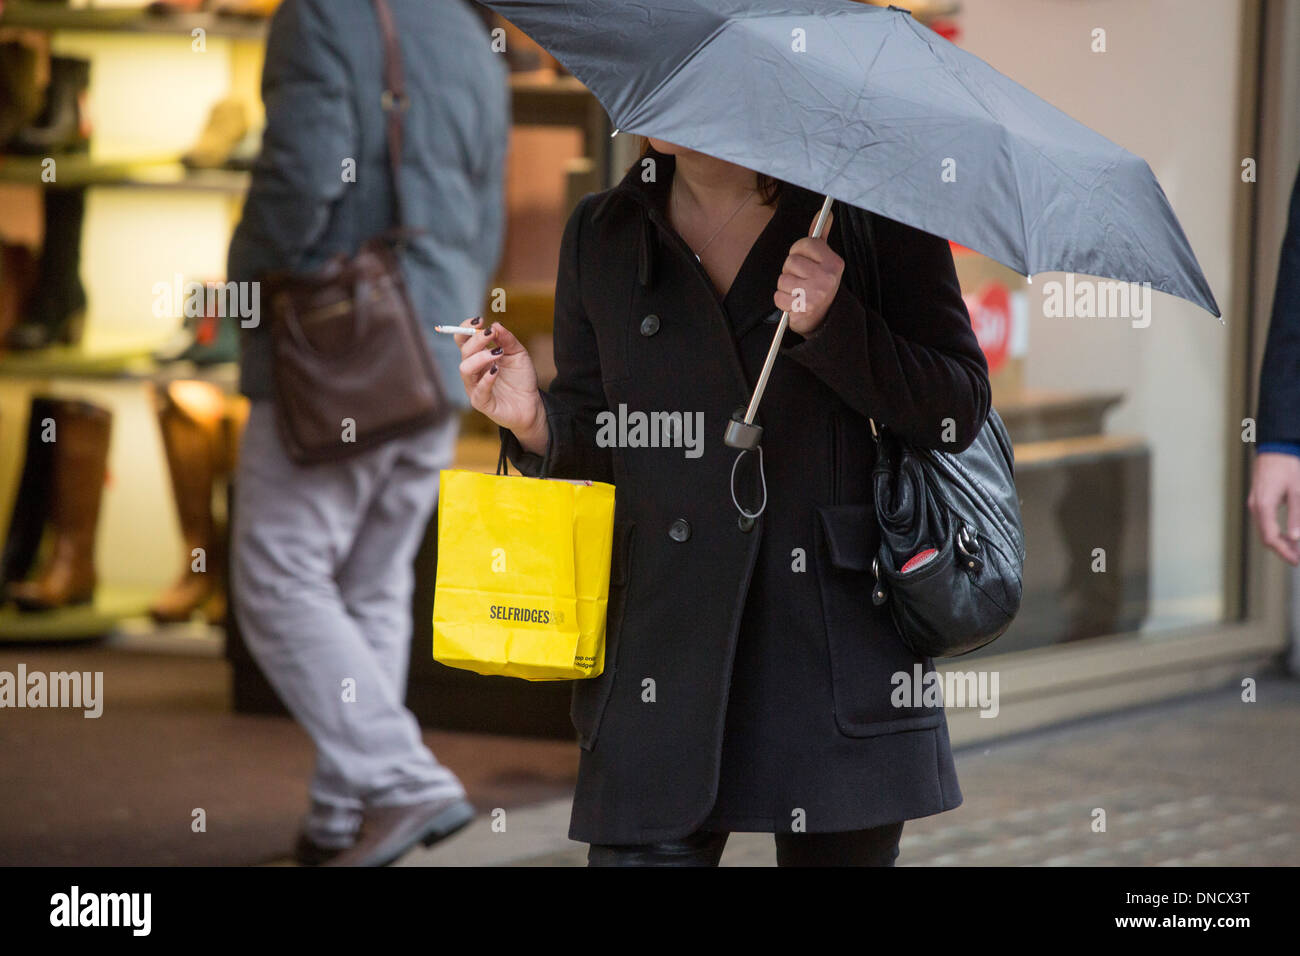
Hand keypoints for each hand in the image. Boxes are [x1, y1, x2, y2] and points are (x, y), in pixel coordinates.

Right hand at [456, 318, 548, 454]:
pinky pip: (478, 390)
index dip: (466, 328)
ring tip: (498, 353)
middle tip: (491, 334)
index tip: (479, 320)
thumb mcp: (518, 354)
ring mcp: (475, 387)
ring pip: (465, 369)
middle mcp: (473, 371)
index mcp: (478, 357)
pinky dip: (486, 379)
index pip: (463, 340)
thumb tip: (495, 325)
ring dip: (480, 357)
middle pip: (464, 351)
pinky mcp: (482, 403)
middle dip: (476, 340)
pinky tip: (496, 370)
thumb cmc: (521, 378)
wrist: (532, 404)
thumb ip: (507, 340)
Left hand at [775, 210, 842, 334]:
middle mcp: (828, 277)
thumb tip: (824, 212)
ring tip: (796, 290)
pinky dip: (781, 300)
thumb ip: (820, 235)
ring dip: (785, 286)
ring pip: (782, 279)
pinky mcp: (804, 308)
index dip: (797, 251)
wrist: (822, 316)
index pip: (804, 244)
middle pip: (790, 262)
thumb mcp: (823, 259)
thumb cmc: (818, 282)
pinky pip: (778, 297)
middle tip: (800, 278)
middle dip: (790, 270)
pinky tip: (793, 301)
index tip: (803, 260)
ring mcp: (816, 293)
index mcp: (834, 262)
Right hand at [1248, 452, 1299, 564]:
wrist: (1276, 448)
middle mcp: (1255, 507)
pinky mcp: (1258, 500)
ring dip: (1279, 541)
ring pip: (1264, 530)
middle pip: (1266, 537)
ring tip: (1296, 547)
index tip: (1297, 561)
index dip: (1284, 552)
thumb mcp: (1297, 491)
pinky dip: (1276, 531)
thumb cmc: (1288, 467)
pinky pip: (1264, 522)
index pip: (1271, 538)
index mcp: (1264, 506)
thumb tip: (1297, 538)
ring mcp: (1255, 504)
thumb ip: (1296, 516)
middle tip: (1298, 558)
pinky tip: (1288, 533)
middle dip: (1282, 549)